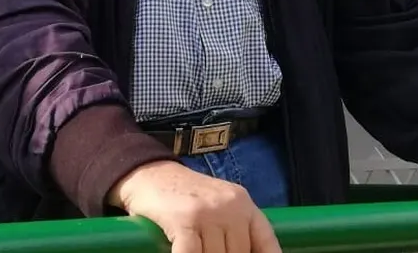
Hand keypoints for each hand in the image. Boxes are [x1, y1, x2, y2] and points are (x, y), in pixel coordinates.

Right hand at [109, 160, 281, 252]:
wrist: (150, 173)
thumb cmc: (185, 196)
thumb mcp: (220, 206)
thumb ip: (237, 230)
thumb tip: (246, 252)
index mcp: (244, 204)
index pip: (267, 244)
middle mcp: (231, 207)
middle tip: (208, 250)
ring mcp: (208, 213)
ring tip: (197, 249)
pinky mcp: (184, 220)